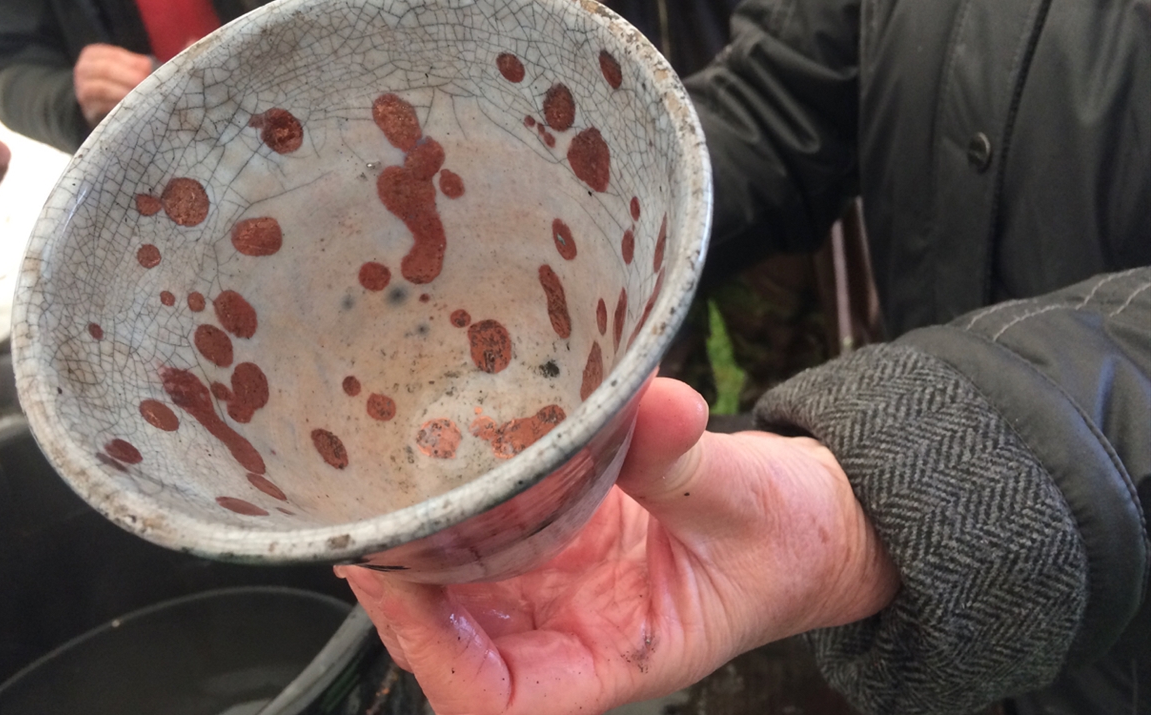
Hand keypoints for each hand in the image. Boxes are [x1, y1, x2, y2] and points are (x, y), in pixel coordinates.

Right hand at [73, 44, 152, 126]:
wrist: (100, 104)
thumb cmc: (119, 82)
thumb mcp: (125, 68)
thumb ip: (137, 65)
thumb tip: (148, 66)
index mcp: (93, 54)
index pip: (112, 55)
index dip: (131, 61)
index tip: (148, 68)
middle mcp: (83, 69)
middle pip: (105, 69)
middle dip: (127, 76)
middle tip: (144, 82)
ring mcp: (82, 89)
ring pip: (101, 88)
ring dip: (123, 92)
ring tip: (140, 95)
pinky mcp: (88, 109)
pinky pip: (101, 107)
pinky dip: (117, 106)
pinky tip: (132, 107)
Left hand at [339, 378, 899, 713]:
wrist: (802, 523)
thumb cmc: (785, 539)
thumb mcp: (745, 499)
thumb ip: (688, 462)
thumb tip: (656, 406)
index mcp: (615, 653)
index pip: (502, 699)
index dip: (436, 657)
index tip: (396, 588)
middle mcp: (570, 630)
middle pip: (455, 647)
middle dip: (400, 597)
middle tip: (366, 524)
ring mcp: (555, 587)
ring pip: (458, 594)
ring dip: (415, 555)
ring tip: (378, 496)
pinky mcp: (556, 539)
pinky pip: (485, 538)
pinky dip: (452, 512)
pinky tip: (432, 467)